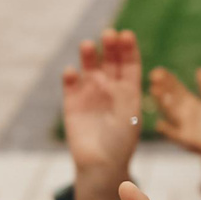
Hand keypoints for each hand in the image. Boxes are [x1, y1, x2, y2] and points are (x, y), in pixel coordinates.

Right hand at [61, 28, 143, 199]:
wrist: (101, 166)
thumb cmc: (122, 143)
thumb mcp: (130, 115)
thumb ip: (127, 93)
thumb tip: (123, 68)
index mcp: (128, 89)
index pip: (129, 63)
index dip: (128, 48)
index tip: (127, 35)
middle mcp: (110, 87)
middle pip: (110, 60)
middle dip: (110, 46)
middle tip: (109, 33)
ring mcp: (90, 93)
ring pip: (89, 67)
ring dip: (89, 55)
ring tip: (88, 45)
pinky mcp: (72, 102)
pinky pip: (70, 84)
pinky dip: (70, 76)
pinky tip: (72, 72)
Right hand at [150, 65, 200, 192]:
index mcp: (189, 103)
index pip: (176, 88)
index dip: (168, 80)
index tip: (158, 71)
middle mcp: (183, 113)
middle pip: (171, 98)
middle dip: (163, 87)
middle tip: (154, 76)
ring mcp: (183, 126)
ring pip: (171, 113)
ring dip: (163, 103)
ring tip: (155, 91)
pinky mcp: (188, 140)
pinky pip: (175, 135)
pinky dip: (167, 131)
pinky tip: (159, 125)